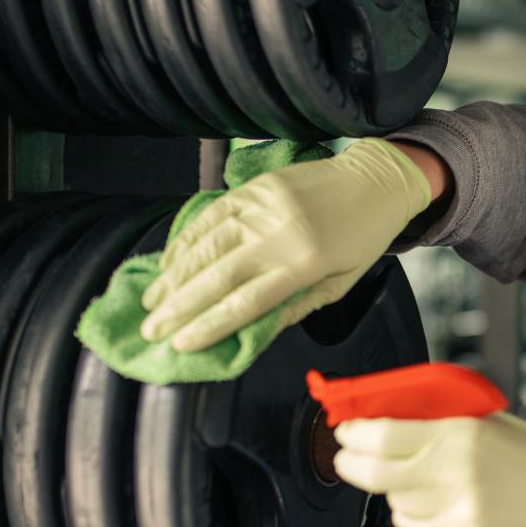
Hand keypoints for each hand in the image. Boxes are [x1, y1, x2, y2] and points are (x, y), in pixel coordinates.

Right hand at [139, 138, 432, 352]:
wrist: (375, 180)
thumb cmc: (361, 238)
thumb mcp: (339, 285)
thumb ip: (295, 308)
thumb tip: (251, 333)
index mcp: (306, 263)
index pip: (246, 303)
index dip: (209, 326)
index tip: (180, 346)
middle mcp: (280, 233)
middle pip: (217, 276)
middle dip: (178, 307)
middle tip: (150, 331)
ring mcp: (263, 205)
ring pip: (206, 244)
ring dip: (173, 276)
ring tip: (152, 301)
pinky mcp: (254, 186)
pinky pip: (210, 214)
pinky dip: (186, 239)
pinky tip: (168, 261)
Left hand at [333, 413, 525, 526]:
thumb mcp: (486, 422)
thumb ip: (438, 420)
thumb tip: (387, 413)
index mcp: (460, 435)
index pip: (384, 434)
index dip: (354, 432)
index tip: (346, 428)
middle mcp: (454, 474)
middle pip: (375, 473)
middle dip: (351, 463)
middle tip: (347, 455)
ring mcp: (457, 510)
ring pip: (394, 502)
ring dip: (391, 489)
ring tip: (413, 477)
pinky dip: (412, 513)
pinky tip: (431, 500)